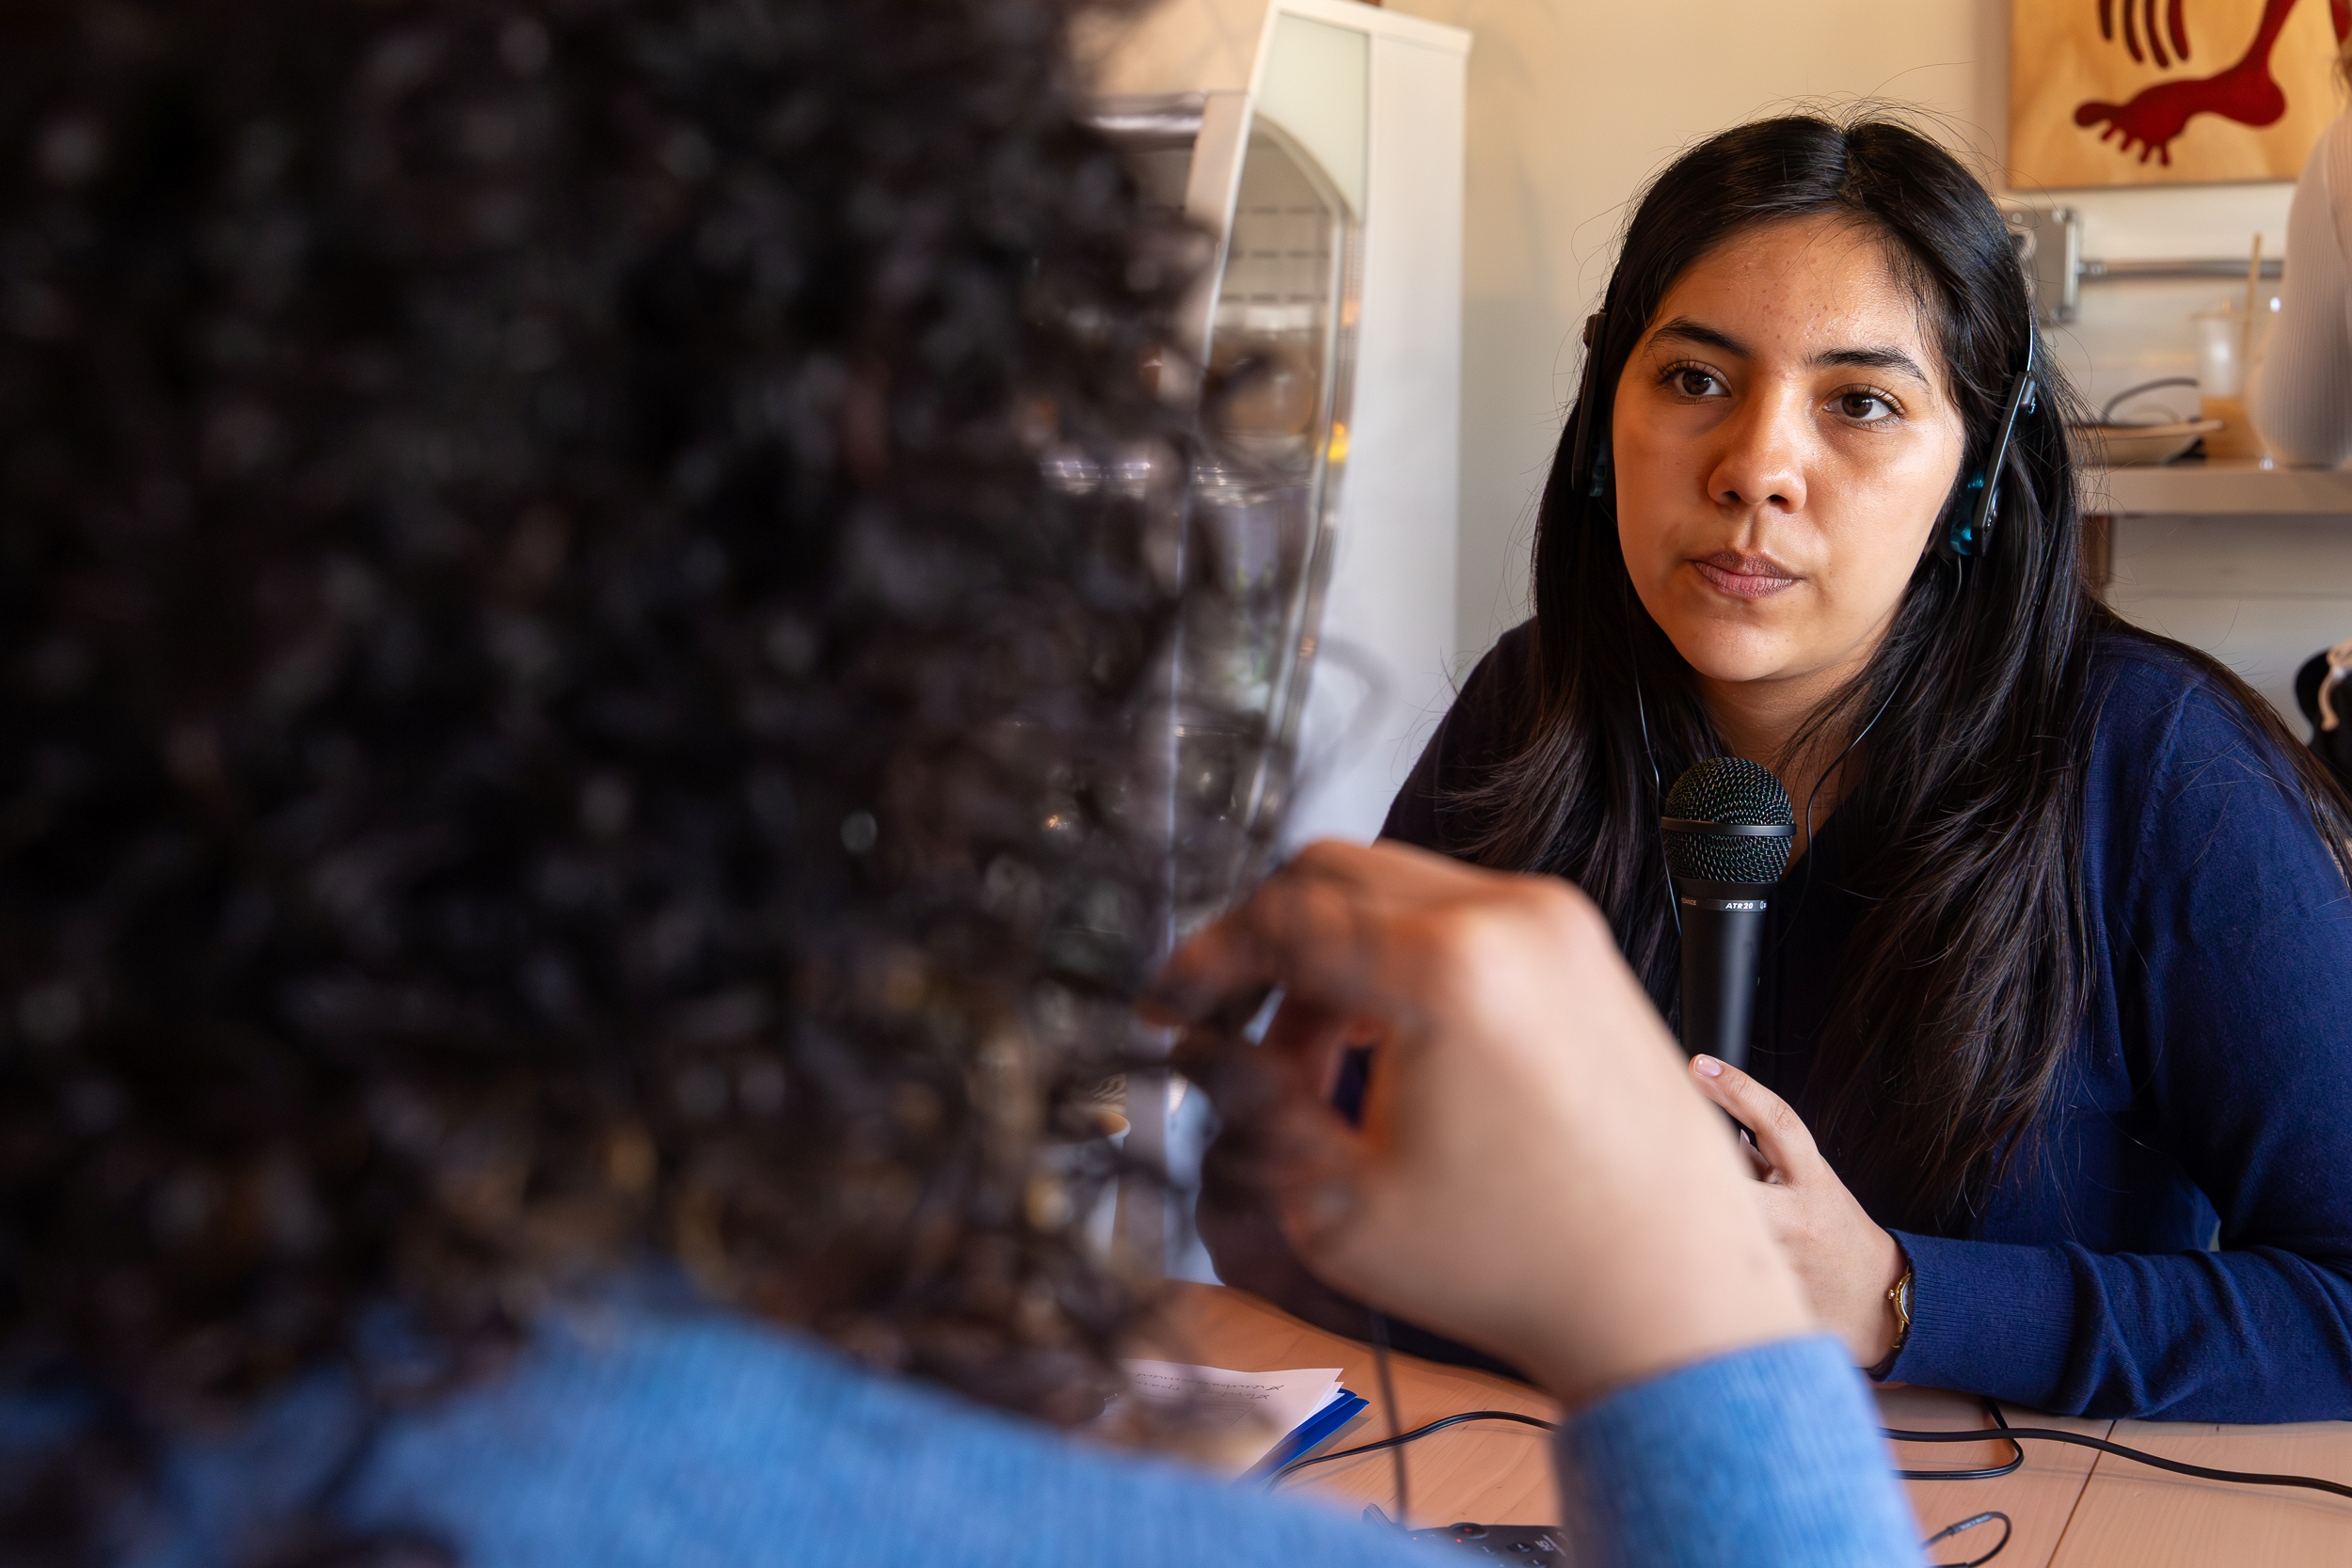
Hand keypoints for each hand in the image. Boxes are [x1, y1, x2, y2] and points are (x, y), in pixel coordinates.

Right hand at [1147, 840, 1813, 1408]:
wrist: (1669, 1297)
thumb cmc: (1528, 1266)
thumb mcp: (1339, 1204)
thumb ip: (1254, 1109)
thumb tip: (1205, 1052)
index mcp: (1445, 968)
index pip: (1279, 916)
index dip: (1204, 961)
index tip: (1172, 1008)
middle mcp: (1509, 918)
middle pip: (1330, 872)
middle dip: (1264, 946)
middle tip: (1228, 1022)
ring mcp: (1557, 924)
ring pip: (1393, 890)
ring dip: (1333, 959)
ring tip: (1314, 1069)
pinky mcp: (1583, 948)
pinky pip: (1457, 915)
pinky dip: (1399, 962)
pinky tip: (1383, 1054)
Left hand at [1689, 1054, 1905, 1368]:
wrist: (1877, 1297)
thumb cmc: (1837, 1233)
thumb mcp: (1815, 1183)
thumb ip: (1769, 1156)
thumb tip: (1723, 1131)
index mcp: (1813, 1181)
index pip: (1777, 1122)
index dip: (1740, 1089)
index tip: (1701, 1065)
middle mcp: (1795, 1216)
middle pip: (1729, 1176)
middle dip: (1697, 1163)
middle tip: (1666, 1145)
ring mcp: (1780, 1256)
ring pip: (1718, 1222)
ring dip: (1696, 1212)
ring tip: (1687, 1211)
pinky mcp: (1767, 1291)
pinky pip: (1716, 1262)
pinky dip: (1701, 1249)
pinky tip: (1696, 1249)